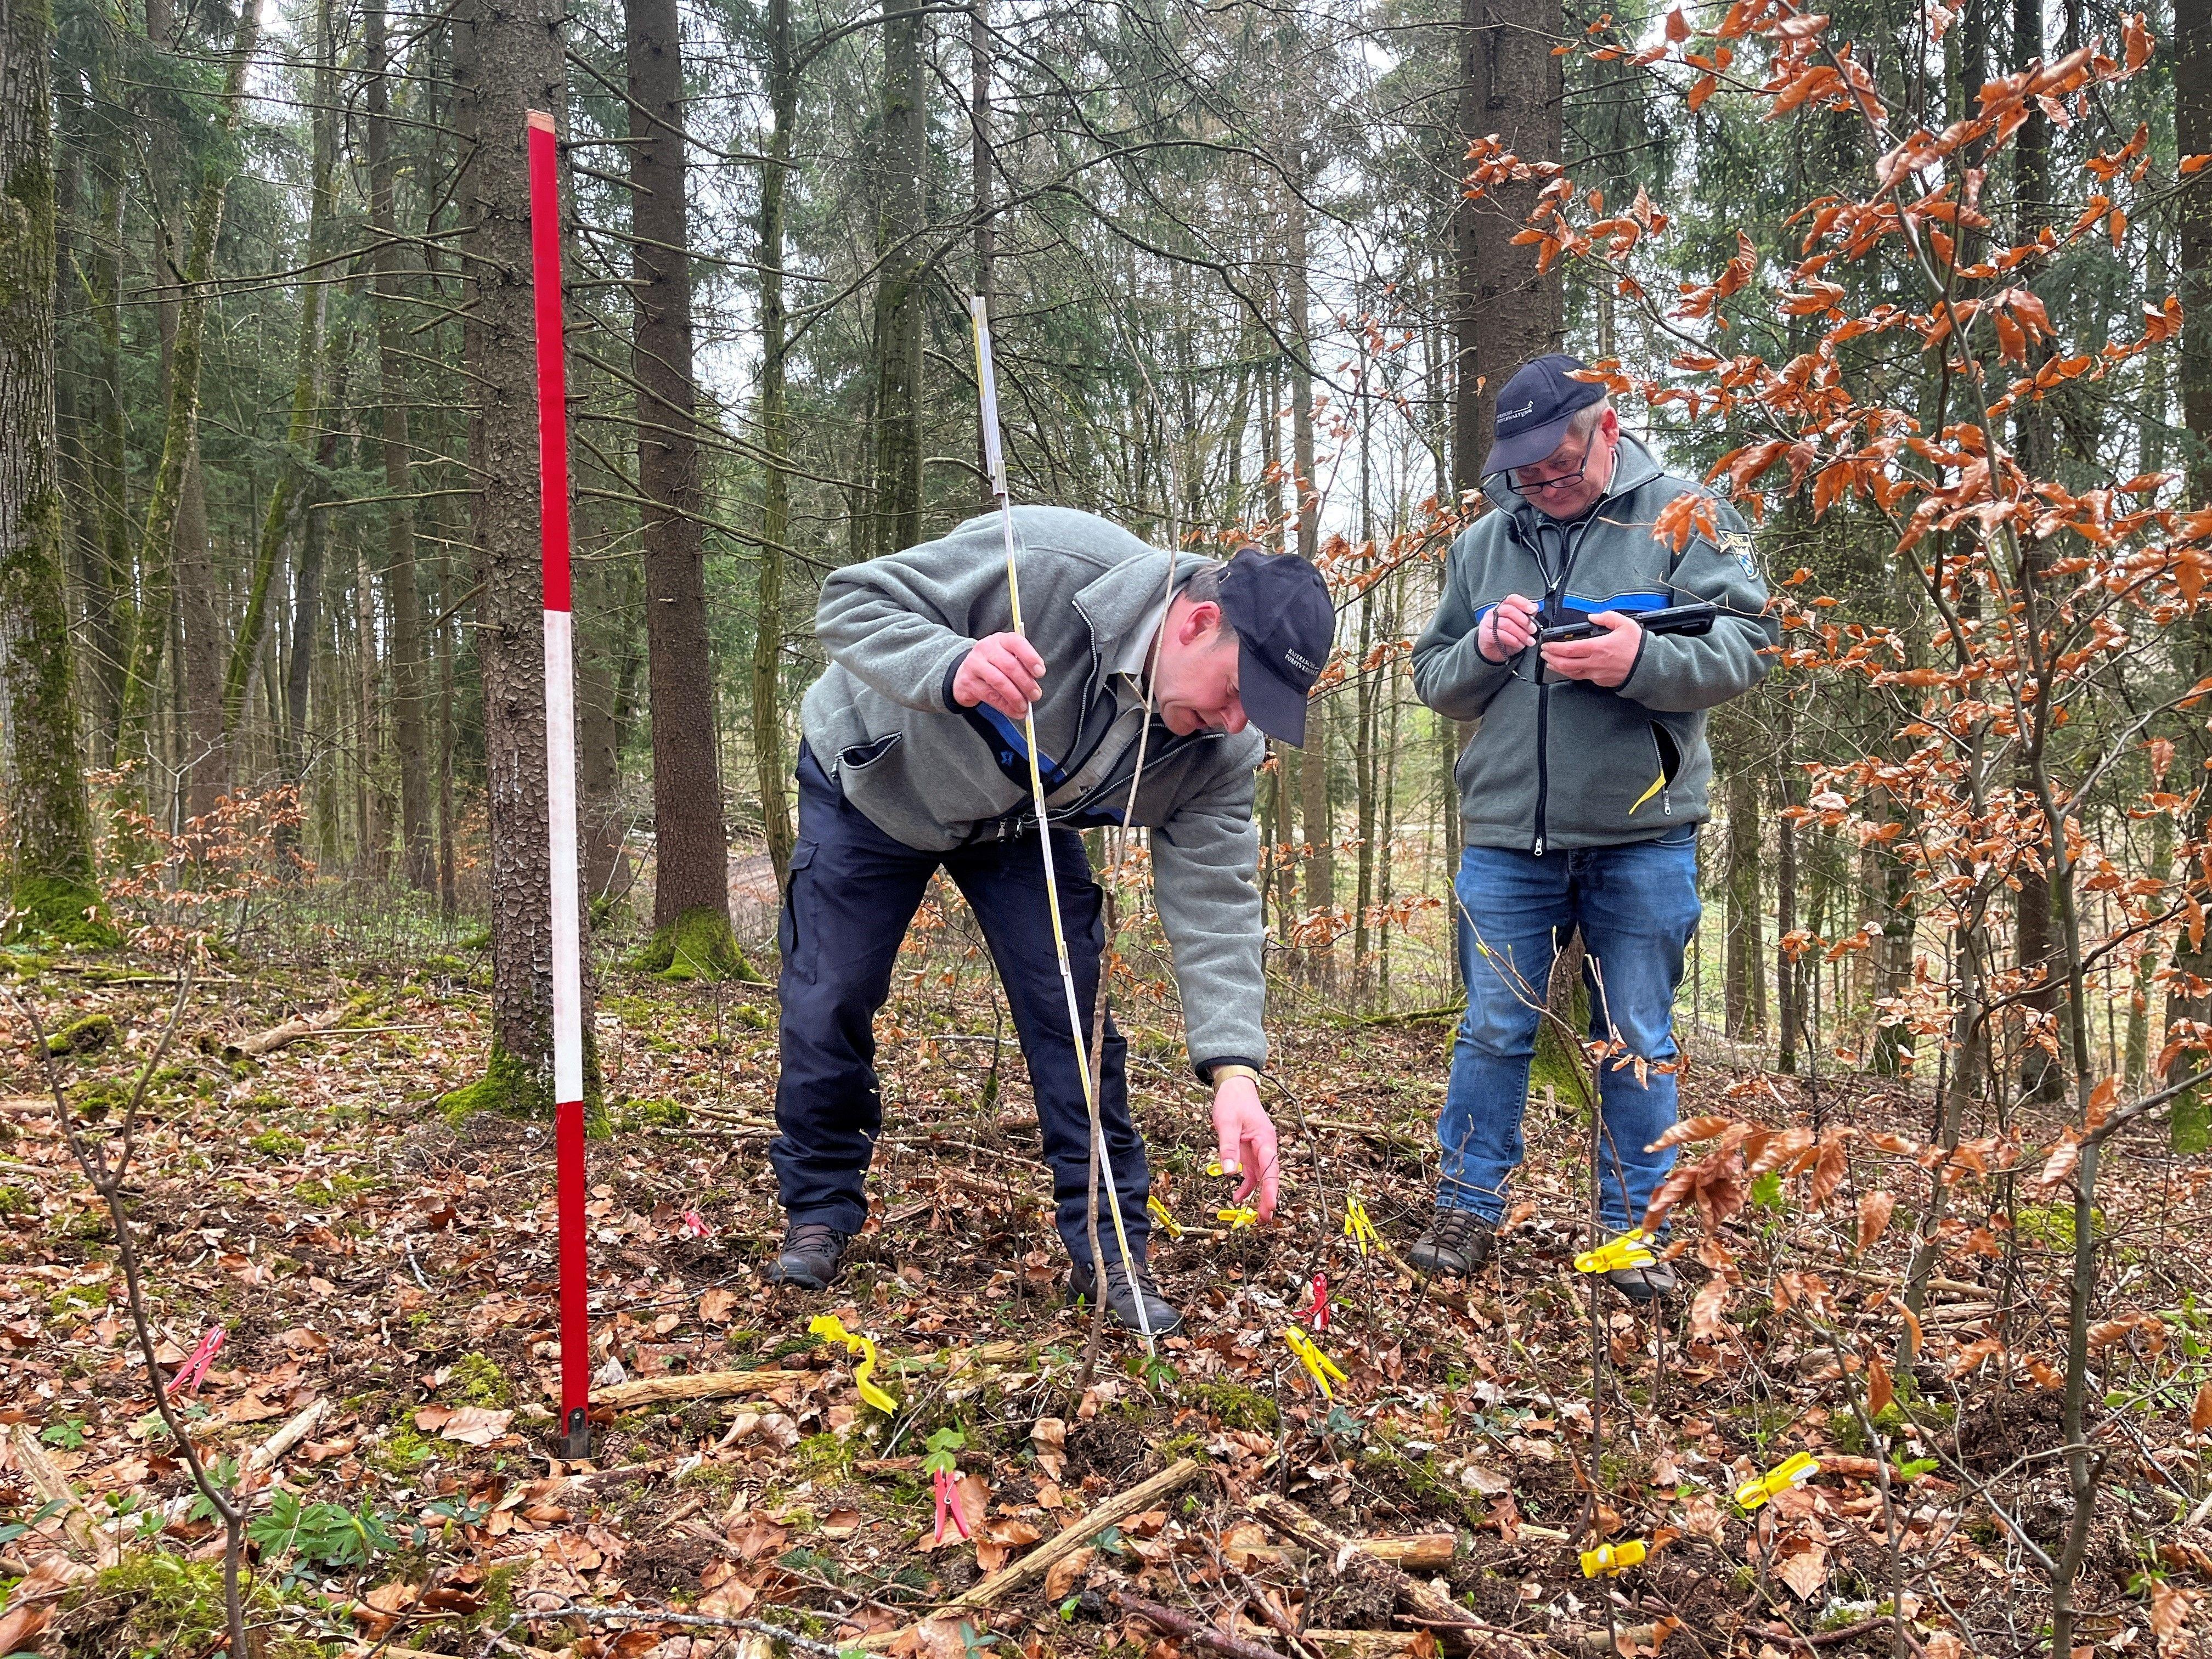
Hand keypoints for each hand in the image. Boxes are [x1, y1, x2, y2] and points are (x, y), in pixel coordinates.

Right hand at [951, 631, 1046, 720]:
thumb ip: (1022, 668)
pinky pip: (990, 696)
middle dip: (1026, 683)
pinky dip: (1005, 706)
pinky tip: (1014, 711)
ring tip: (1024, 706)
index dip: (1030, 658)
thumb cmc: (993, 665)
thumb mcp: (1007, 658)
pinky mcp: (968, 682)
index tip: (1040, 673)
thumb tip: (1033, 687)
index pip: (1016, 643)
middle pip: (1009, 665)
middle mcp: (986, 648)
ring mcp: (975, 664)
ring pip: (999, 682)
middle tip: (1035, 695)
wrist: (965, 672)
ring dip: (1015, 697)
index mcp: (1001, 640)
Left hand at [1211, 1074, 1278, 1221]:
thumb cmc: (1233, 1102)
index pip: (1270, 1168)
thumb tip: (1229, 1172)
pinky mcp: (1249, 1152)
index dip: (1270, 1189)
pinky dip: (1245, 1185)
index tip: (1270, 1205)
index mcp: (1265, 1139)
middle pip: (1270, 1176)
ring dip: (1259, 1196)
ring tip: (1256, 1217)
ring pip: (1262, 1177)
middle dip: (1268, 1198)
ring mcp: (1258, 1150)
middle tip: (1266, 1219)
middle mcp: (1265, 1147)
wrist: (1235, 1088)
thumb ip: (1228, 1148)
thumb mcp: (1227, 1124)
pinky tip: (1237, 1197)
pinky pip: (1250, 1173)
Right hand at [1477, 594, 1539, 662]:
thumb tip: (1535, 607)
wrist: (1492, 652)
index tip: (1533, 610)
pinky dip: (1513, 640)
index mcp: (1502, 607)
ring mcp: (1487, 623)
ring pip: (1506, 624)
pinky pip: (1500, 635)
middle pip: (1509, 610)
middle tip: (1533, 630)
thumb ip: (1526, 617)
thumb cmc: (1506, 638)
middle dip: (1524, 621)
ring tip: (1528, 641)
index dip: (1523, 603)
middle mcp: (1493, 613)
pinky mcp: (1484, 634)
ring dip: (1521, 633)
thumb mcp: (1518, 627)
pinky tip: (1519, 644)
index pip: (1512, 599)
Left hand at [1540, 610, 1640, 687]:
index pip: (1569, 649)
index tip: (1546, 645)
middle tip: (1544, 653)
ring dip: (1558, 667)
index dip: (1554, 648)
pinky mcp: (1601, 681)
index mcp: (1598, 648)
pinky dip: (1573, 672)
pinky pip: (1583, 677)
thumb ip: (1607, 617)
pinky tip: (1569, 668)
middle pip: (1565, 664)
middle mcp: (1594, 663)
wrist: (1650, 666)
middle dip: (1551, 659)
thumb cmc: (1638, 646)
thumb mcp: (1625, 624)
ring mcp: (1597, 674)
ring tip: (1551, 662)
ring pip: (1571, 673)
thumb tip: (1593, 616)